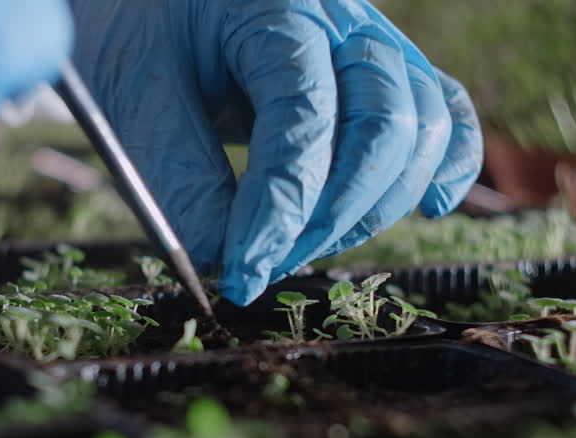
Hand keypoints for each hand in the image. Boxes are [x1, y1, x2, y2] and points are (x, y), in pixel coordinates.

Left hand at [70, 0, 481, 304]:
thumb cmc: (133, 25)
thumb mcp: (132, 91)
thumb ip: (177, 172)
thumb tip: (227, 260)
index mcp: (275, 6)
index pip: (305, 118)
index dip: (280, 208)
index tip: (242, 272)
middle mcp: (341, 17)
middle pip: (385, 124)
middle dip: (331, 215)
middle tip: (267, 263)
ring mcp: (371, 40)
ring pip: (424, 125)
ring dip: (376, 205)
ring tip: (305, 243)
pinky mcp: (383, 69)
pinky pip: (443, 112)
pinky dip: (443, 165)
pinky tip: (428, 208)